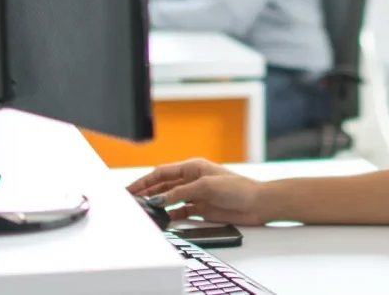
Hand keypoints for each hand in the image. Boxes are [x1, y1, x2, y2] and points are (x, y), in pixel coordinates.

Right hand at [127, 158, 265, 224]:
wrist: (257, 204)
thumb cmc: (238, 188)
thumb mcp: (205, 187)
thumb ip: (180, 193)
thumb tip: (158, 199)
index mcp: (193, 168)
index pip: (162, 173)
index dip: (145, 181)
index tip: (131, 189)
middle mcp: (193, 180)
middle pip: (163, 186)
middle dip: (148, 193)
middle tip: (132, 202)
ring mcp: (196, 195)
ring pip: (170, 199)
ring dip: (158, 204)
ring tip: (144, 212)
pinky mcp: (201, 208)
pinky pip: (180, 211)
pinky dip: (171, 215)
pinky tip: (163, 219)